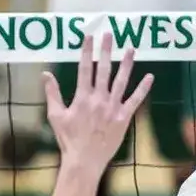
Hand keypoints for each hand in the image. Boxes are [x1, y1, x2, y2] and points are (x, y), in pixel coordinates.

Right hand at [41, 36, 150, 171]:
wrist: (84, 161)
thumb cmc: (68, 140)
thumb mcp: (56, 116)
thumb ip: (52, 93)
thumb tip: (45, 74)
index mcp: (82, 98)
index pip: (84, 68)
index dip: (86, 50)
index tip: (88, 36)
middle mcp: (99, 100)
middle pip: (103, 69)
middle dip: (106, 50)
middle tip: (109, 34)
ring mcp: (113, 108)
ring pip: (121, 81)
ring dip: (126, 63)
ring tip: (131, 48)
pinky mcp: (124, 118)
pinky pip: (135, 100)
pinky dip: (143, 88)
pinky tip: (150, 76)